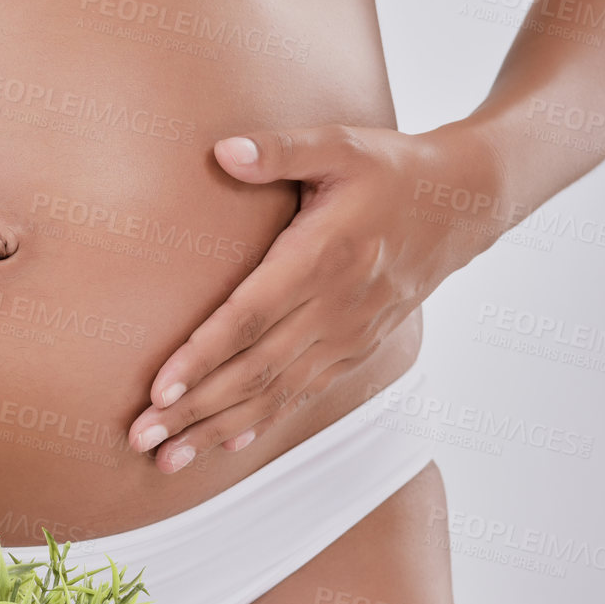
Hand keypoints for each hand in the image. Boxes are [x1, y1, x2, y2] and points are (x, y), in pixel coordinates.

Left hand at [128, 123, 505, 472]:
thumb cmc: (393, 169)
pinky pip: (303, 395)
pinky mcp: (356, 349)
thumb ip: (281, 150)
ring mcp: (348, 335)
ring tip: (167, 459)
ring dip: (217, 429)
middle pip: (254, 370)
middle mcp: (335, 307)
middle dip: (194, 409)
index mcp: (323, 256)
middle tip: (140, 438)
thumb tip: (222, 151)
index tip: (159, 388)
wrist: (464, 205)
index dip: (203, 356)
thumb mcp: (342, 144)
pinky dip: (261, 421)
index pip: (251, 317)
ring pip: (274, 393)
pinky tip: (224, 444)